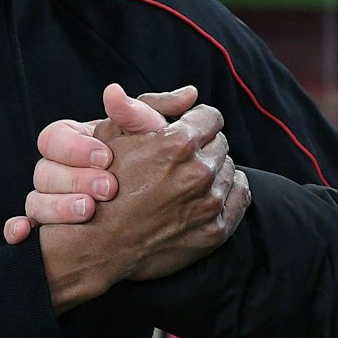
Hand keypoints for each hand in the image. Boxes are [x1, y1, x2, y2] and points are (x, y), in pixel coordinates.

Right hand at [16, 85, 248, 311]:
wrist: (97, 245)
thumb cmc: (99, 186)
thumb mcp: (111, 137)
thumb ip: (146, 107)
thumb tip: (190, 91)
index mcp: (178, 143)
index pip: (211, 117)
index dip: (197, 121)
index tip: (186, 130)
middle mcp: (199, 172)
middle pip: (220, 144)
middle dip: (204, 146)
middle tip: (182, 158)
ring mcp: (208, 204)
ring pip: (230, 170)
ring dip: (214, 170)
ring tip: (188, 180)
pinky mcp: (215, 230)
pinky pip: (240, 196)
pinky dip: (229, 190)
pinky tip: (209, 192)